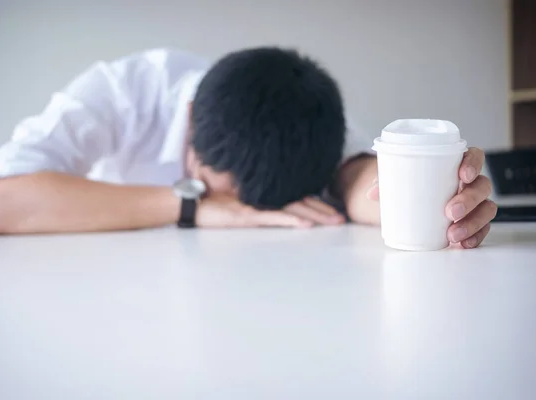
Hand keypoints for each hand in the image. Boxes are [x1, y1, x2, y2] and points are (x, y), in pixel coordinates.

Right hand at [196, 195, 344, 227]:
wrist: (193, 203)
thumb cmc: (213, 204)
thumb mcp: (239, 203)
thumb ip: (256, 201)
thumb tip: (272, 205)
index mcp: (265, 194)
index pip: (296, 197)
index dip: (316, 202)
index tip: (333, 208)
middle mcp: (265, 197)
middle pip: (300, 202)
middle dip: (323, 210)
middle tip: (342, 218)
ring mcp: (257, 205)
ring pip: (292, 208)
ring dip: (314, 215)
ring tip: (333, 222)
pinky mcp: (247, 215)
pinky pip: (273, 216)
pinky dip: (290, 219)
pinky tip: (304, 224)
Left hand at [366, 147, 497, 248]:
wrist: (411, 206)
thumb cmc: (413, 186)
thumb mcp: (399, 180)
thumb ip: (386, 182)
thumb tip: (372, 193)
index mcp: (456, 165)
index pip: (474, 156)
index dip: (473, 164)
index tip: (463, 175)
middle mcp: (470, 183)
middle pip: (482, 186)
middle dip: (469, 199)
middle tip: (450, 211)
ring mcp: (475, 203)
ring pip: (486, 209)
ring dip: (472, 222)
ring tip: (452, 233)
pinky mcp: (474, 222)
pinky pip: (483, 229)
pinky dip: (475, 237)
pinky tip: (463, 243)